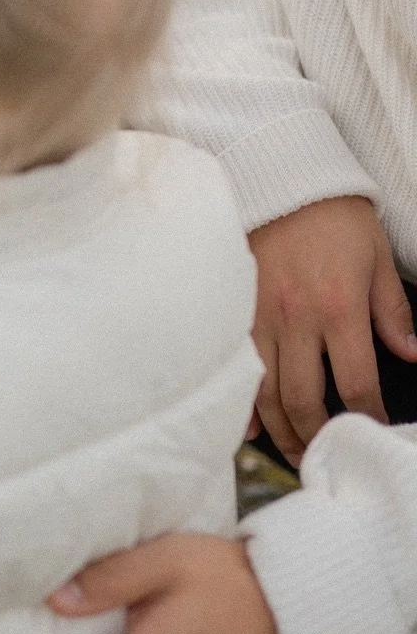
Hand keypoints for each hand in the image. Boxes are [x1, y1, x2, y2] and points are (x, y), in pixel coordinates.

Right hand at [248, 196, 415, 463]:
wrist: (278, 178)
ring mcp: (259, 319)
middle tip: (329, 455)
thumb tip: (411, 354)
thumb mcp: (377, 258)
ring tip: (296, 451)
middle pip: (304, 401)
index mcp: (338, 307)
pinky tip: (252, 428)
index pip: (357, 383)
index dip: (368, 415)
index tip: (376, 430)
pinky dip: (244, 404)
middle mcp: (295, 320)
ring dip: (282, 431)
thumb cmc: (333, 216)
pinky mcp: (234, 313)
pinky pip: (237, 369)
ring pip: (266, 394)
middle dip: (318, 437)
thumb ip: (392, 312)